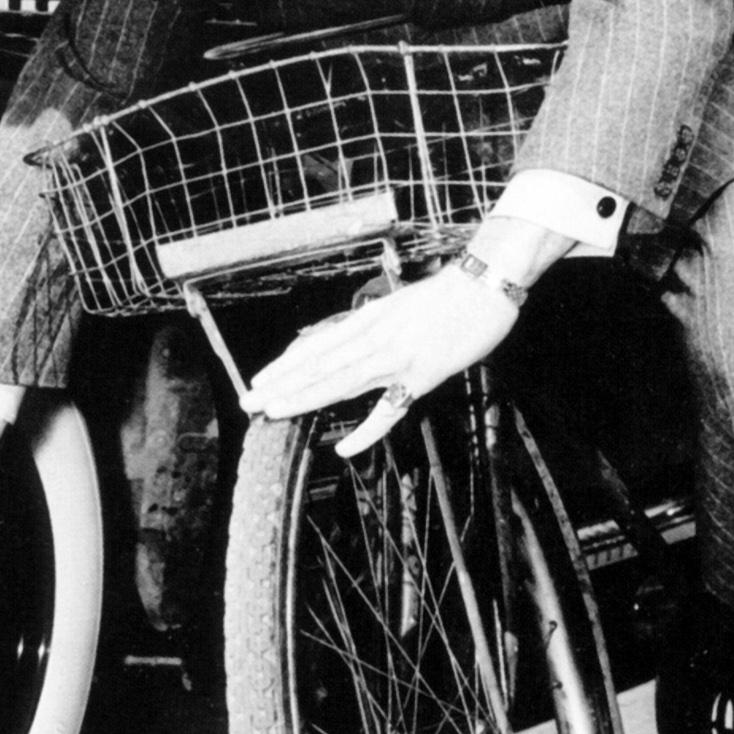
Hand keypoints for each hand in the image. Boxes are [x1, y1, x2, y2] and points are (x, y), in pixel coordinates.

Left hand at [245, 266, 522, 455]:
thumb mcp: (398, 305)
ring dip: (306, 396)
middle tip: (249, 400)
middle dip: (281, 383)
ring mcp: (396, 357)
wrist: (485, 284)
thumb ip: (372, 325)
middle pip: (319, 364)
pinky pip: (389, 409)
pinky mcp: (420, 376)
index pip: (317, 345)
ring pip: (341, 381)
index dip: (285, 364)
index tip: (259, 379)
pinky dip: (366, 430)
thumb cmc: (447, 296)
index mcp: (368, 320)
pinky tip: (344, 448)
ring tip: (275, 410)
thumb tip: (346, 338)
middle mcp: (374, 338)